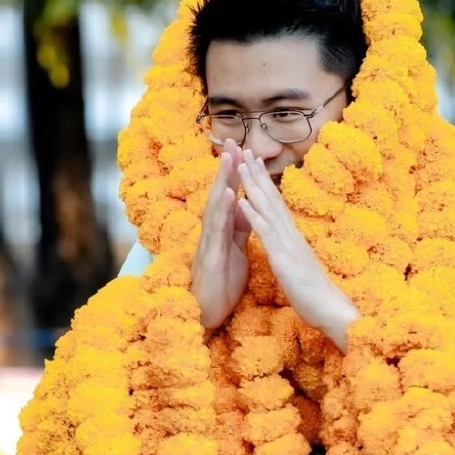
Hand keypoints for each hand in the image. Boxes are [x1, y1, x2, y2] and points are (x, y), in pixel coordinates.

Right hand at [191, 140, 249, 329]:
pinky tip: (230, 196)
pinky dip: (223, 212)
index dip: (238, 173)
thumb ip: (240, 229)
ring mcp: (210, 242)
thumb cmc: (222, 284)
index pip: (233, 196)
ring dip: (223, 181)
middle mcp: (214, 232)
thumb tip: (247, 208)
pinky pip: (217, 231)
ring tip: (229, 159)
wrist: (208, 313)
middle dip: (227, 168)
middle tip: (232, 140)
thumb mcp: (237, 251)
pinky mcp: (211, 257)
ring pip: (216, 206)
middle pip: (222, 194)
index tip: (244, 149)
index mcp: (224, 231)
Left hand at [235, 149, 358, 350]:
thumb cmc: (314, 293)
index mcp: (293, 237)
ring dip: (253, 185)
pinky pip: (265, 233)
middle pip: (272, 198)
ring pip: (268, 208)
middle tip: (246, 150)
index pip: (277, 204)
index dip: (266, 182)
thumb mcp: (300, 266)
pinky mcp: (282, 257)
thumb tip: (289, 243)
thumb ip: (293, 251)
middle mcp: (291, 234)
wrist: (329, 309)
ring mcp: (287, 243)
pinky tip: (241, 199)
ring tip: (241, 164)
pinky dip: (252, 214)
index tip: (256, 163)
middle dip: (258, 174)